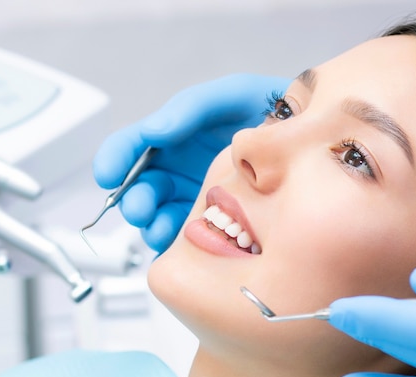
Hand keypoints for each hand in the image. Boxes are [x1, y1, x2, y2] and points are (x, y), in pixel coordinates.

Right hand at [93, 74, 290, 252]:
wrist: (308, 134)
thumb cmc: (267, 109)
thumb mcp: (228, 97)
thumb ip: (189, 109)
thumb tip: (153, 132)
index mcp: (173, 137)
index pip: (131, 147)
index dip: (114, 159)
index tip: (108, 174)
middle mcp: (179, 167)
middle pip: (141, 187)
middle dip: (134, 200)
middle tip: (141, 208)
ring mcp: (194, 195)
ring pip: (158, 214)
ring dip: (151, 224)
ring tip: (159, 228)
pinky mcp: (212, 218)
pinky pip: (184, 233)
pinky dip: (175, 240)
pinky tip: (179, 240)